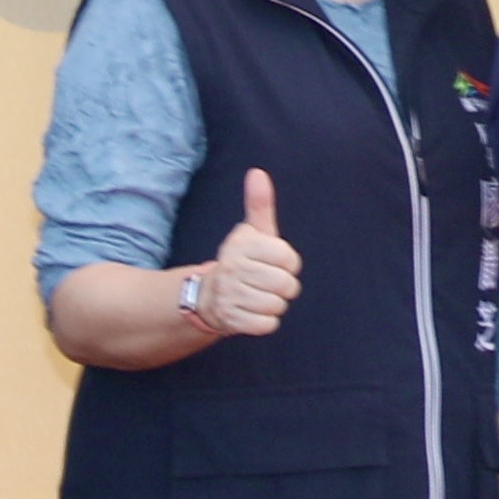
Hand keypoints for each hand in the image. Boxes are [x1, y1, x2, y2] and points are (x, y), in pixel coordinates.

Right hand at [190, 170, 300, 336]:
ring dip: (274, 304)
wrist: (209, 295)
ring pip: (278, 305)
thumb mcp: (251, 232)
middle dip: (283, 286)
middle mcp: (233, 268)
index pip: (289, 259)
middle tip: (266, 282)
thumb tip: (257, 172)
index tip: (274, 262)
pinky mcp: (231, 320)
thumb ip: (259, 204)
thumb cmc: (242, 260)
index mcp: (242, 245)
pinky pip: (268, 325)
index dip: (288, 264)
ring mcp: (230, 295)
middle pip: (287, 285)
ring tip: (258, 295)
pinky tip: (252, 311)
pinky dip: (265, 321)